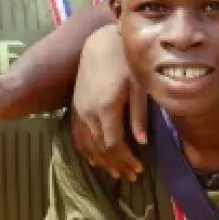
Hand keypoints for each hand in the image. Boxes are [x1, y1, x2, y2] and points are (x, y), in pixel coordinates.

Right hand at [70, 25, 146, 181]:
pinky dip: (86, 151)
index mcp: (106, 108)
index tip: (139, 168)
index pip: (113, 144)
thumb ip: (139, 114)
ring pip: (87, 145)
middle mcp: (88, 113)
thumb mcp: (138, 86)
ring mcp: (79, 110)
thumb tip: (143, 141)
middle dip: (116, 164)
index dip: (126, 159)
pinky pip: (77, 135)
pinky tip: (94, 160)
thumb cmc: (124, 62)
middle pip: (100, 149)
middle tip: (132, 176)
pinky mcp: (75, 107)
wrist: (99, 43)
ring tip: (116, 173)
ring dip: (101, 162)